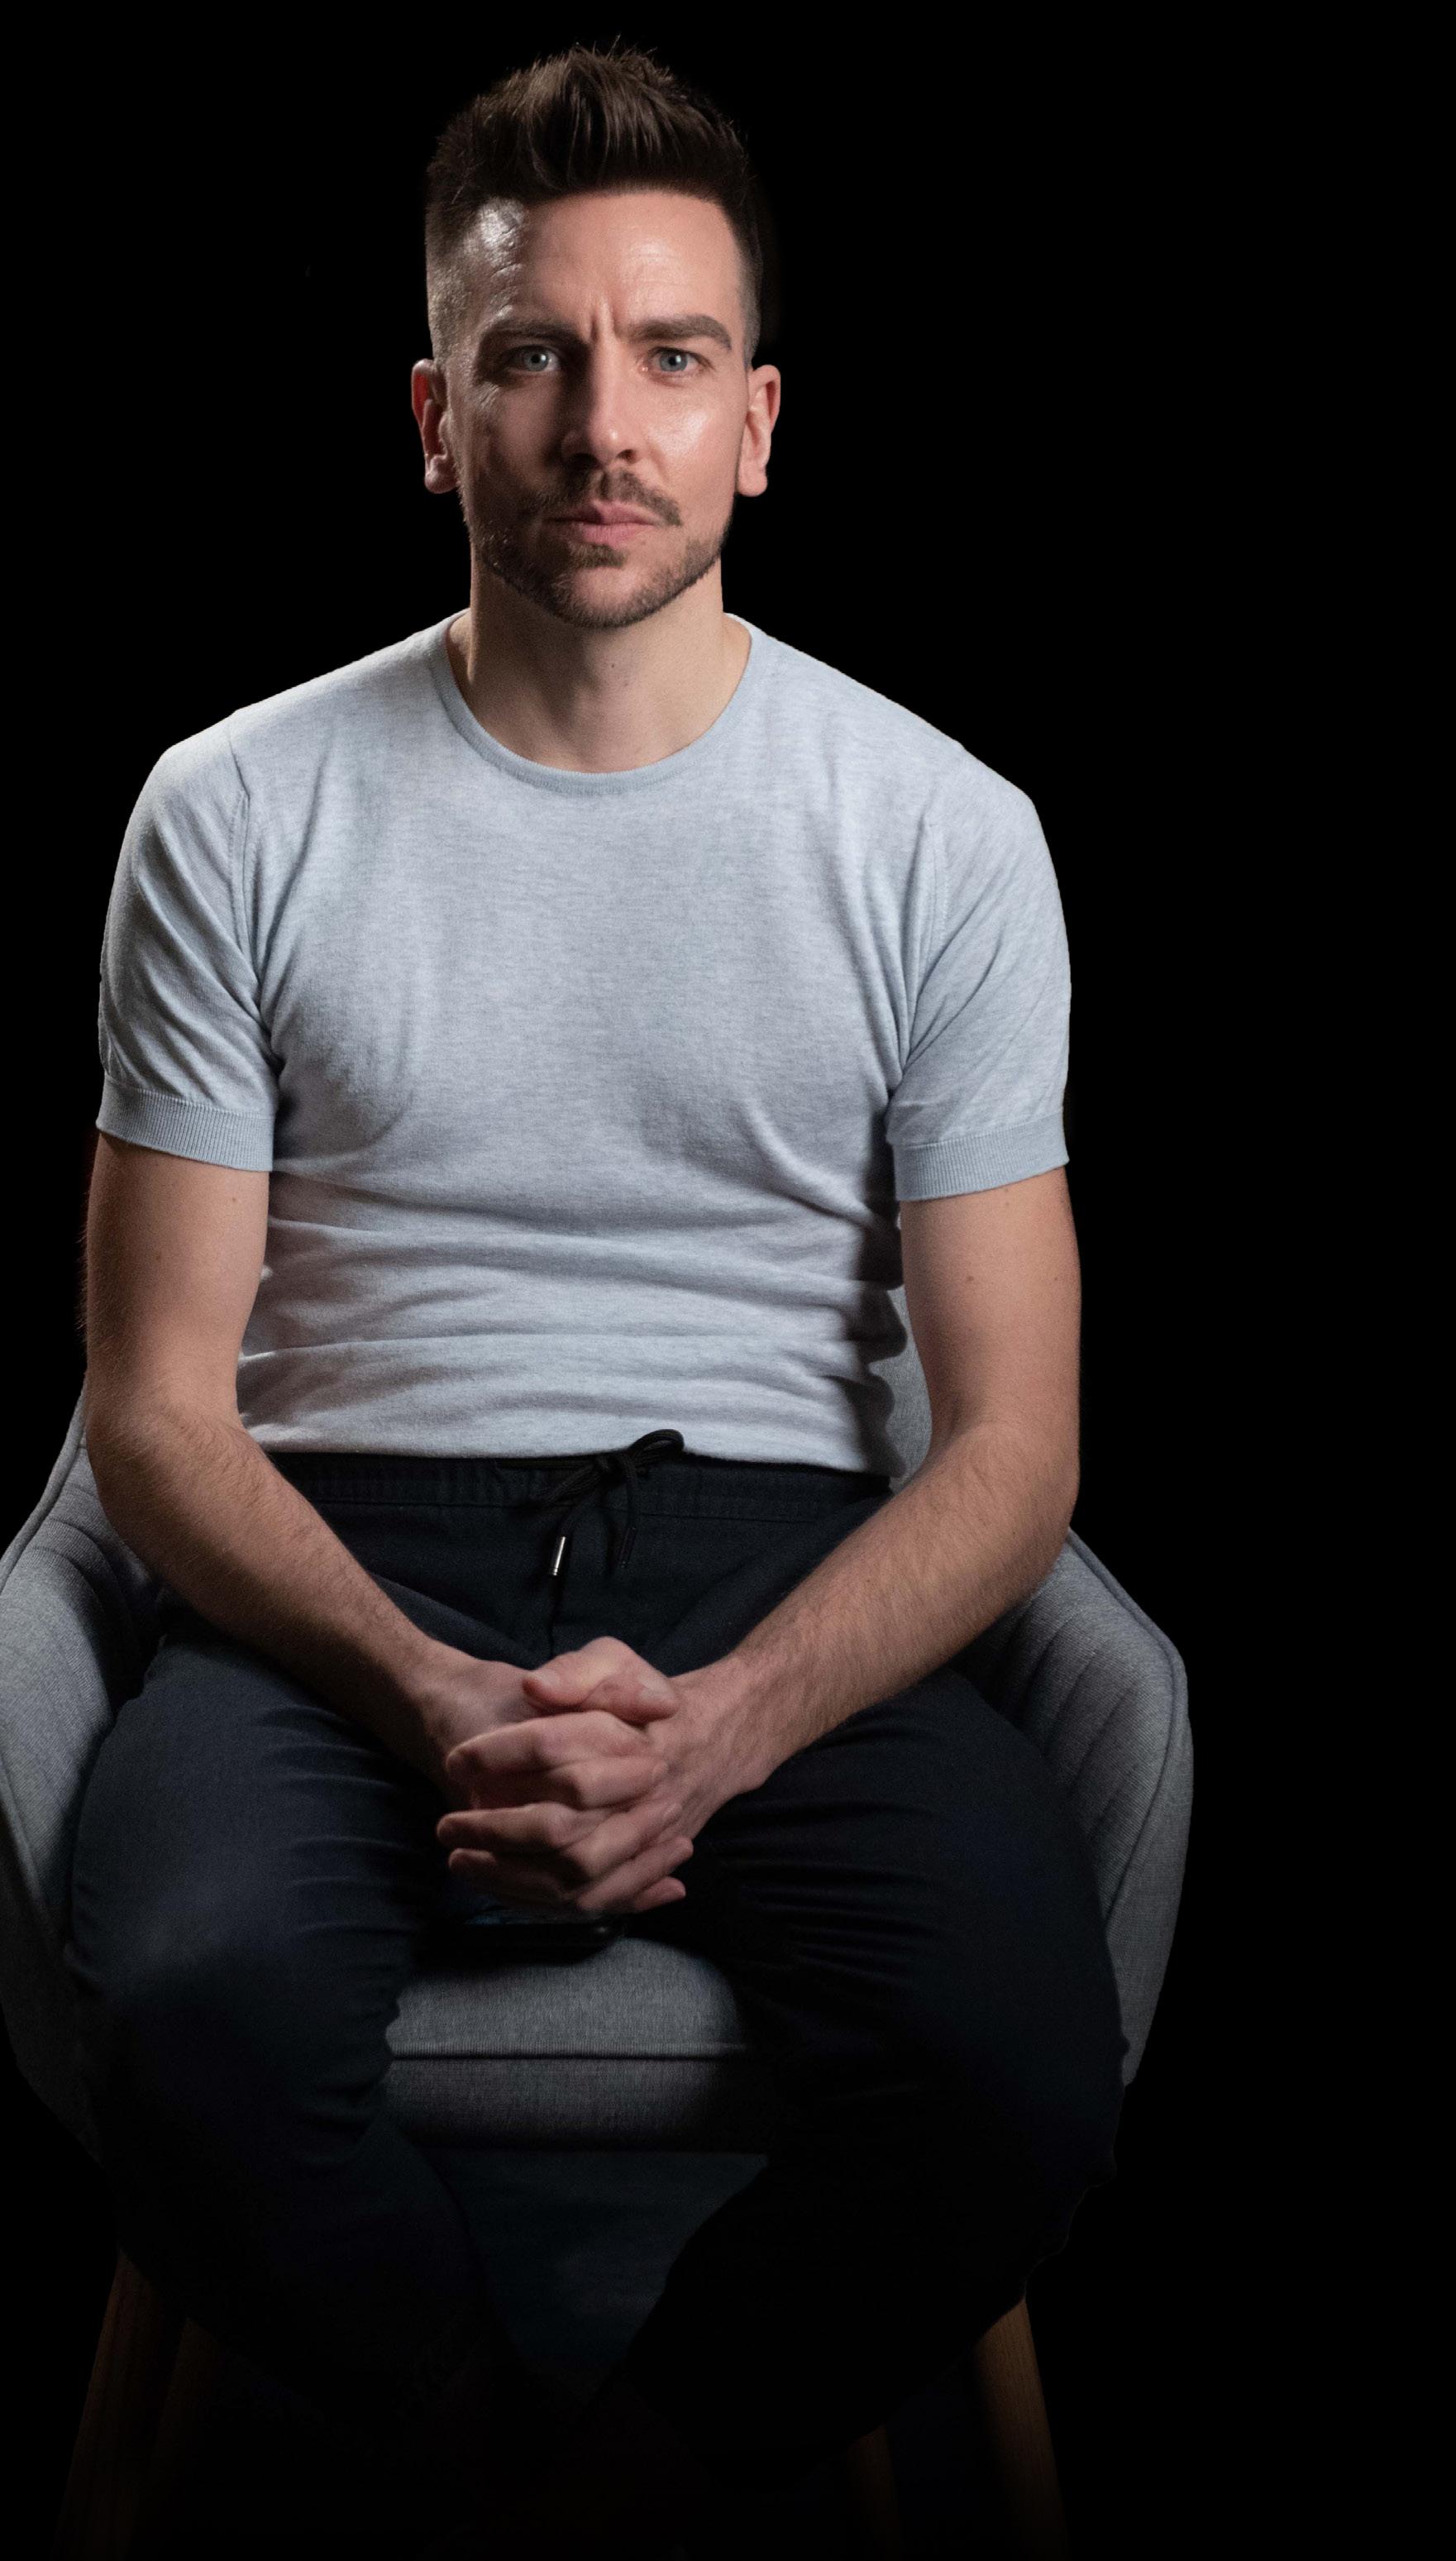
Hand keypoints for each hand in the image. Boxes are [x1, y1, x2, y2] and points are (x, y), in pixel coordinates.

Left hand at [434, 1637, 762, 1915]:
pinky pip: (594, 1901)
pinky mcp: (645, 1865)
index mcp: (628, 1734)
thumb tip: (535, 1688)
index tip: (455, 1759)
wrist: (709, 1738)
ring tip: (459, 1862)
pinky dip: (544, 1903)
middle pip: (559, 1828)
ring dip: (510, 1878)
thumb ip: (576, 1671)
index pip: (552, 1746)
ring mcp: (646, 1836)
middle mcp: (641, 1791)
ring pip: (574, 1878)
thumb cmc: (642, 1696)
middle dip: (493, 1832)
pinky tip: (500, 1889)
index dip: (497, 1754)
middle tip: (445, 1827)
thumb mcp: (614, 1660)